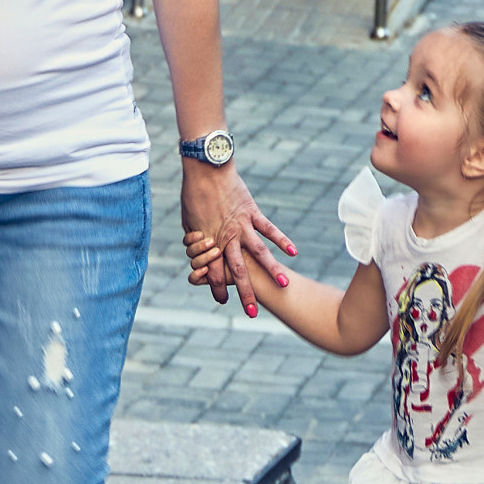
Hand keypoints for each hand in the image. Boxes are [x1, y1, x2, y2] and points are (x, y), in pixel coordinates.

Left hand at [179, 161, 294, 310]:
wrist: (205, 171)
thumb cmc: (194, 197)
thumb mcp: (191, 223)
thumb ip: (199, 240)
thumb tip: (200, 251)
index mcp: (211, 242)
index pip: (214, 272)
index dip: (217, 288)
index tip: (223, 301)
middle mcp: (228, 237)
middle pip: (238, 270)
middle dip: (246, 292)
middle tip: (252, 312)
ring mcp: (243, 225)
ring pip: (259, 252)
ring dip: (271, 270)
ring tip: (283, 285)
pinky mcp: (253, 212)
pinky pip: (269, 229)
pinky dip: (282, 240)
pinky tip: (293, 252)